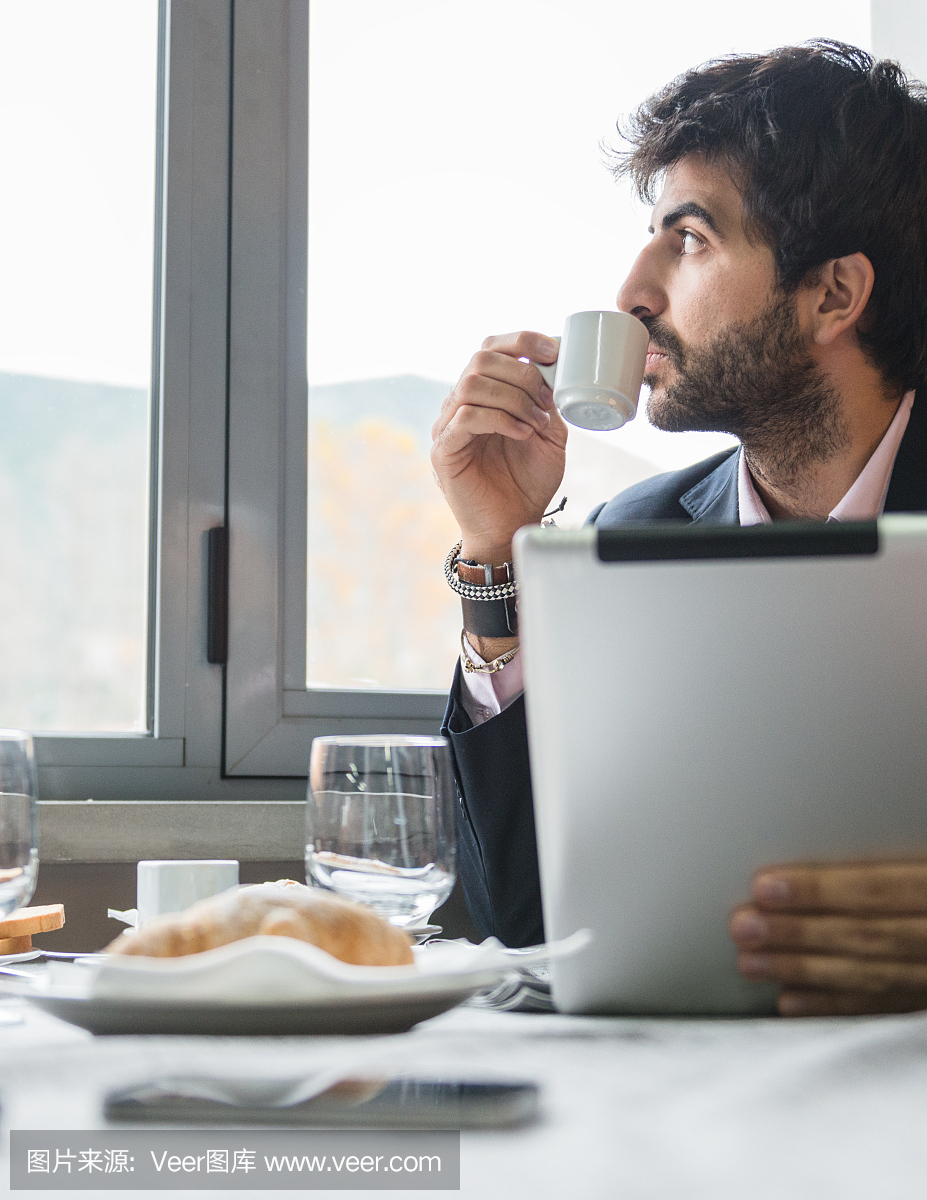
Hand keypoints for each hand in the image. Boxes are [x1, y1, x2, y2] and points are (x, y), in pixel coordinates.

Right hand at [431, 332, 567, 563]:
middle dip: (521, 372)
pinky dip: (500, 419)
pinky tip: (521, 434)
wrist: (512, 525)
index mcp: (486, 394)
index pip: (492, 347)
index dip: (522, 341)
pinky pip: (465, 417)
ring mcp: (448, 425)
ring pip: (472, 384)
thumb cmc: (527, 482)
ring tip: (535, 422)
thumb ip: (550, 402)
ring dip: (513, 398)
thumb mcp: (550, 435)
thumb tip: (559, 369)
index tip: (554, 352)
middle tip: (545, 400)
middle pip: (481, 358)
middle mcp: (462, 403)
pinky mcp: (443, 450)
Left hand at [730, 861, 926, 1015]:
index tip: (766, 886)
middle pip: (868, 937)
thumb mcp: (924, 846)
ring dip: (805, 970)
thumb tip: (847, 812)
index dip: (820, 890)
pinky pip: (887, 1010)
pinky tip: (794, 1003)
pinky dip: (837, 1008)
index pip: (879, 890)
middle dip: (800, 934)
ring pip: (871, 977)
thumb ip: (898, 854)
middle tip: (744, 926)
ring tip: (752, 962)